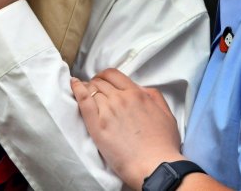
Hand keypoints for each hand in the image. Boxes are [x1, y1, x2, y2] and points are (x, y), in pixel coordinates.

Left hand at [70, 68, 184, 188]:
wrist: (155, 166)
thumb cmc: (163, 145)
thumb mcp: (166, 114)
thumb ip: (154, 96)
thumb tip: (141, 90)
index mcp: (137, 94)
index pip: (114, 75)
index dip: (105, 76)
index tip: (102, 81)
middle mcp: (121, 99)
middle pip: (101, 82)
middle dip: (95, 83)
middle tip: (93, 90)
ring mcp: (108, 111)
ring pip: (92, 90)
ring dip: (88, 89)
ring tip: (85, 93)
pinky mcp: (97, 126)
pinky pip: (83, 101)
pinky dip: (77, 89)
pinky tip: (73, 84)